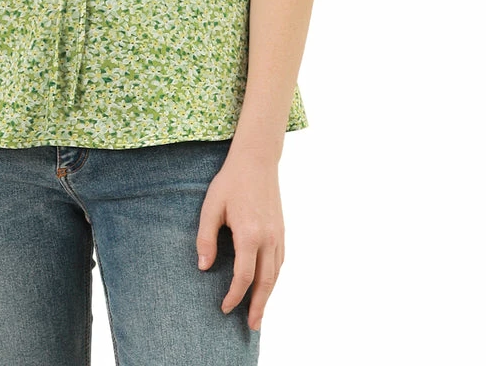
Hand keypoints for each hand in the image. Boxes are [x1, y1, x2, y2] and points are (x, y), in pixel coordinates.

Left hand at [196, 152, 284, 329]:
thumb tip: (203, 268)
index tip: (225, 307)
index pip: (243, 276)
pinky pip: (281, 261)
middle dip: (258, 306)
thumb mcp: (211, 207)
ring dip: (269, 295)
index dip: (235, 295)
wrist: (256, 160)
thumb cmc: (231, 182)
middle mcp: (268, 238)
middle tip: (252, 326)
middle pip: (266, 282)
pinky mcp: (282, 230)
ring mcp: (278, 234)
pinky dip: (275, 277)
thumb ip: (206, 238)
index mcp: (249, 234)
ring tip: (260, 312)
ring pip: (276, 273)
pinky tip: (268, 284)